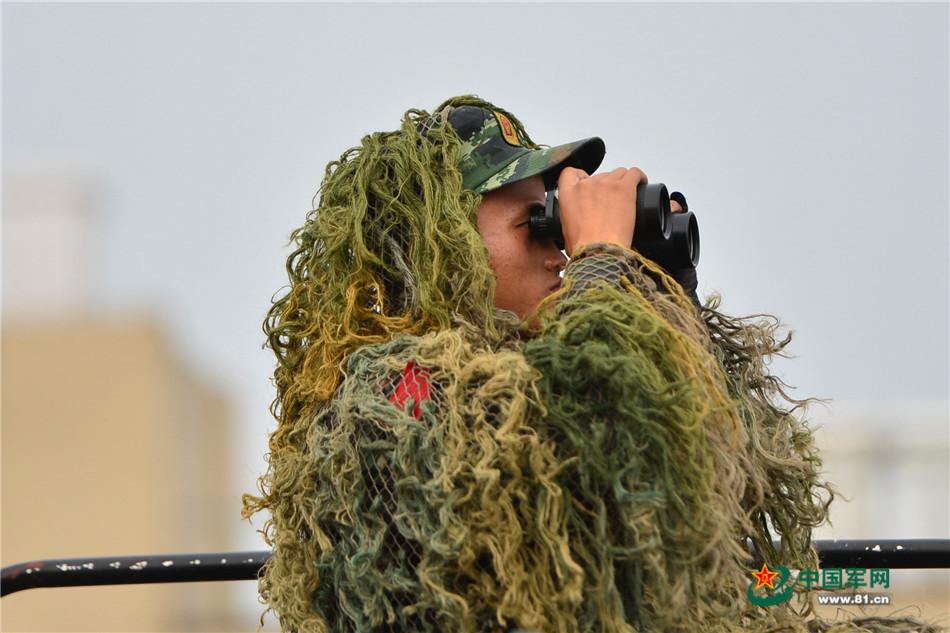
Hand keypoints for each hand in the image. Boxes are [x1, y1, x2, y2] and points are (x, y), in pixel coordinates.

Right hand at [557, 166, 684, 256]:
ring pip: (619, 173)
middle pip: (600, 175)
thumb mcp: (567, 232)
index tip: (589, 185)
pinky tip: (642, 183)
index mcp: (568, 194)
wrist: (599, 251)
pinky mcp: (624, 187)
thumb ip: (570, 219)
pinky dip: (639, 177)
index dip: (582, 177)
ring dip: (623, 182)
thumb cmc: (585, 248)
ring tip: (629, 195)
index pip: (571, 173)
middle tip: (613, 201)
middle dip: (607, 186)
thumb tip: (578, 224)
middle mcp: (586, 185)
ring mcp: (606, 184)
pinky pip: (634, 173)